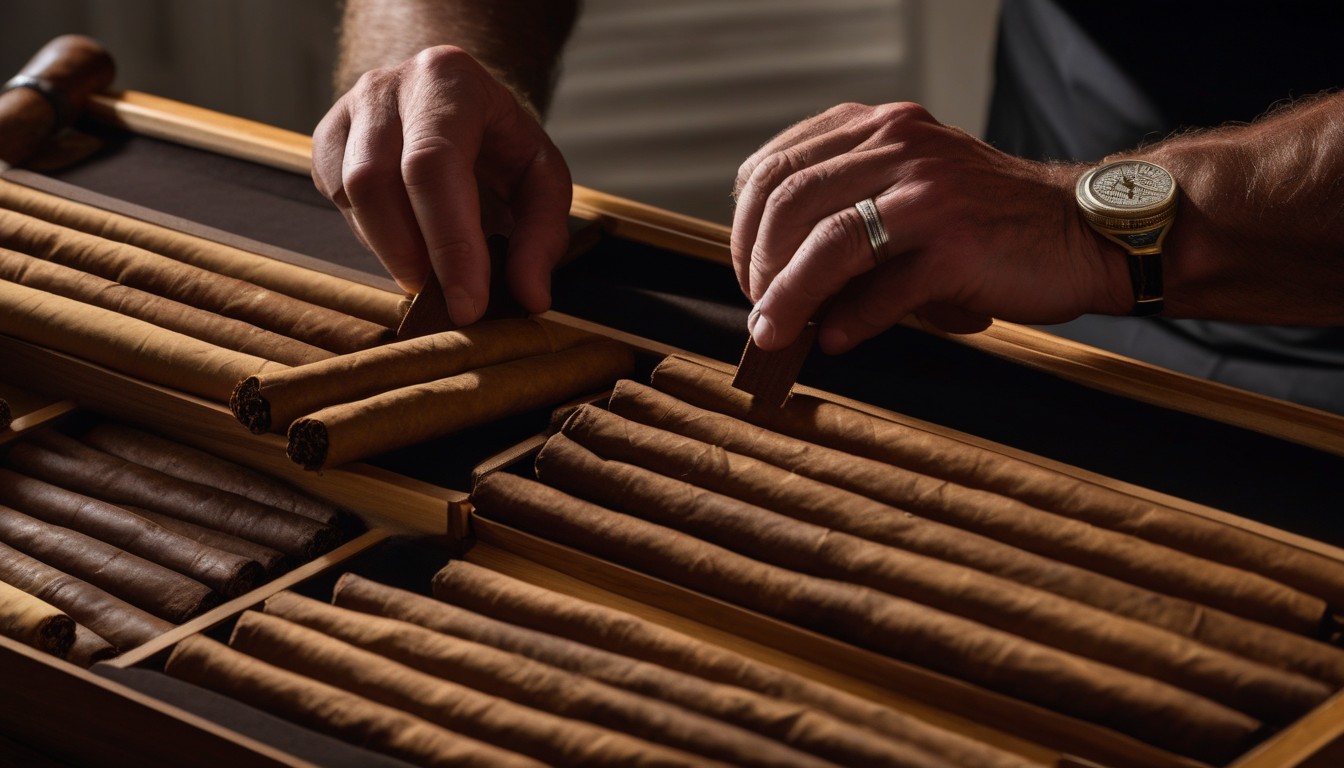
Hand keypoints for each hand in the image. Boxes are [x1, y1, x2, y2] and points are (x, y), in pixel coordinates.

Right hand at [312, 45, 572, 325]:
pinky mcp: (328, 136)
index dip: (448, 243)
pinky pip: (336, 197)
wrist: (456, 98)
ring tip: (430, 273)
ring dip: (390, 250)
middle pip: (375, 180)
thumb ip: (543, 234)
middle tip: (445, 300)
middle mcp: (389, 86)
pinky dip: (371, 234)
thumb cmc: (501, 142)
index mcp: (449, 81)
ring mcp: (350, 108)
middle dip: (410, 255)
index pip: (433, 166)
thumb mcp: (542, 177)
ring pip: (349, 193)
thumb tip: (530, 296)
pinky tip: (405, 240)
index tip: (468, 305)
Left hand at [732, 102, 1128, 352]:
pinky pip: (882, 289)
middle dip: (758, 263)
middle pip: (788, 200)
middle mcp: (900, 146)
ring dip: (787, 296)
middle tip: (761, 307)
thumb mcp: (909, 196)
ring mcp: (930, 193)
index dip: (745, 223)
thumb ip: (847, 219)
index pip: (776, 165)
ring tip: (776, 332)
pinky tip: (836, 339)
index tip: (749, 267)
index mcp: (879, 128)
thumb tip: (775, 288)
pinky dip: (849, 322)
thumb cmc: (988, 223)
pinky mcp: (957, 245)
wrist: (1082, 233)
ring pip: (827, 242)